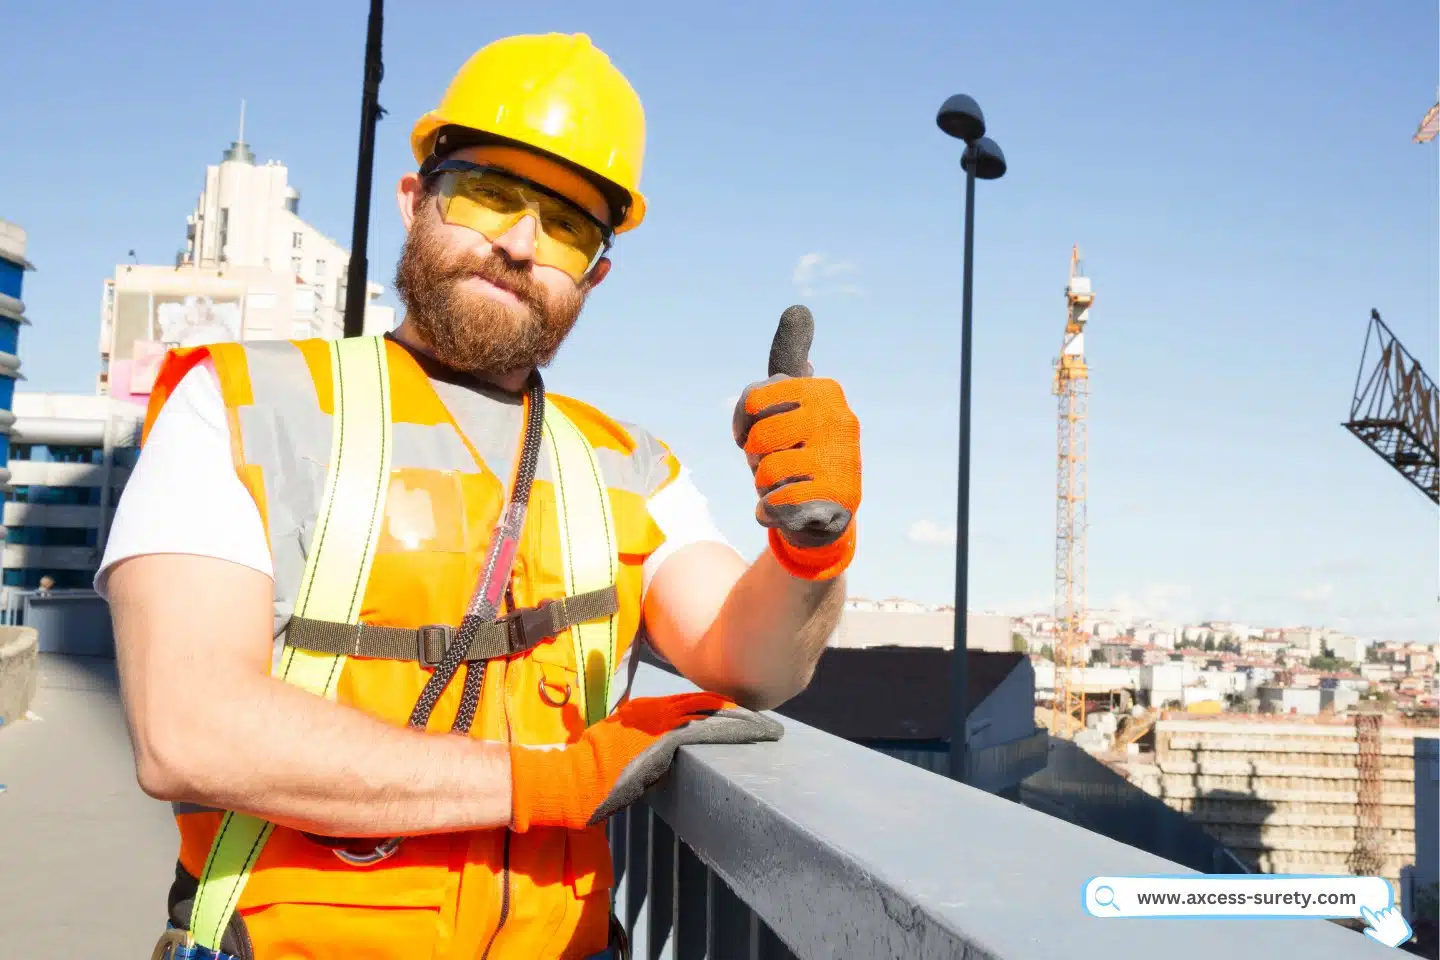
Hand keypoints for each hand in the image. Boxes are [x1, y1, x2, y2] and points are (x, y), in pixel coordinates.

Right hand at [508, 692, 782, 830]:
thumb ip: (635, 741)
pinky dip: (726, 731)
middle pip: (704, 704)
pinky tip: (746, 734)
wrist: (570, 778)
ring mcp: (656, 723)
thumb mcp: (613, 746)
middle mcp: (652, 710)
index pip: (689, 703)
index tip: (739, 713)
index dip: (717, 707)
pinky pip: (701, 731)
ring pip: (708, 714)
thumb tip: (656, 751)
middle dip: (736, 712)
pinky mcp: (660, 741)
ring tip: (765, 728)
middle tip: (763, 720)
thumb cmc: (586, 770)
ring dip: (739, 722)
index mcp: (642, 711)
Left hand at [732, 305, 861, 580]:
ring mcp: (844, 459)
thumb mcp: (788, 402)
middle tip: (777, 462)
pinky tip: (786, 510)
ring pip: (767, 472)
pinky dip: (771, 511)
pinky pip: (779, 502)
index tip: (753, 432)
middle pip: (759, 438)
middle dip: (757, 458)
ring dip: (765, 486)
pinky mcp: (840, 499)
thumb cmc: (796, 450)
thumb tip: (799, 308)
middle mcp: (841, 419)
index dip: (743, 424)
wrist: (821, 513)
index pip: (753, 401)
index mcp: (824, 391)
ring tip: (786, 485)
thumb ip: (788, 357)